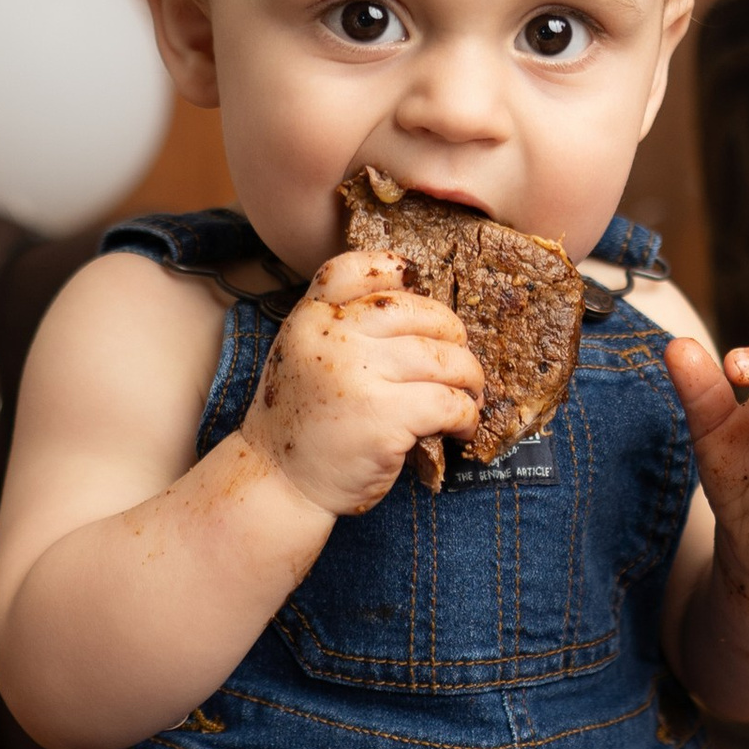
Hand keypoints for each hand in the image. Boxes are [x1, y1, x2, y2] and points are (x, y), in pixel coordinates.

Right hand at [238, 249, 480, 518]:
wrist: (280, 481)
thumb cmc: (303, 421)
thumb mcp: (303, 355)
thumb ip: (342, 327)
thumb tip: (424, 316)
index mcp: (311, 317)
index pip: (355, 268)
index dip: (395, 271)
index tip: (420, 291)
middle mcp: (332, 336)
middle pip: (418, 311)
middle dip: (452, 335)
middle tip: (460, 363)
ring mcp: (358, 374)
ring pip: (443, 358)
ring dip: (469, 378)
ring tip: (469, 396)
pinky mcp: (384, 416)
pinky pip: (448, 402)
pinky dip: (466, 415)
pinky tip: (460, 426)